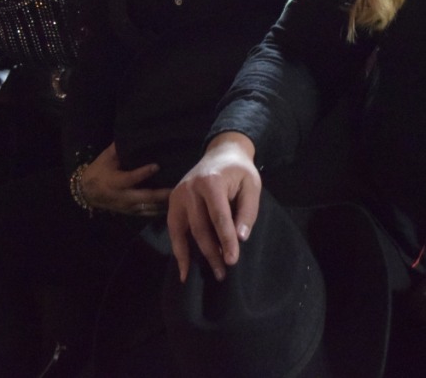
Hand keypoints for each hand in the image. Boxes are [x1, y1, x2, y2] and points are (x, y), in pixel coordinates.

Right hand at [80, 143, 170, 215]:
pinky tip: (170, 205)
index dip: (144, 173)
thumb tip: (132, 134)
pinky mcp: (130, 212)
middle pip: (145, 197)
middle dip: (161, 194)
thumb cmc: (98, 171)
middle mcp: (122, 196)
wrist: (87, 192)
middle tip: (176, 187)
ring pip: (148, 207)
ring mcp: (127, 206)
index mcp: (115, 182)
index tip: (157, 165)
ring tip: (178, 196)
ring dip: (163, 203)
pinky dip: (159, 210)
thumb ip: (118, 148)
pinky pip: (147, 213)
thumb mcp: (105, 158)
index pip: (131, 178)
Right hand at [165, 132, 260, 283]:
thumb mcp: (252, 186)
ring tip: (210, 272)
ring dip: (194, 255)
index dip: (226, 240)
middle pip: (199, 227)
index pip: (219, 216)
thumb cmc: (239, 171)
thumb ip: (247, 212)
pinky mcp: (173, 202)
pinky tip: (184, 269)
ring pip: (183, 231)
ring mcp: (178, 195)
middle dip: (212, 252)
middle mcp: (190, 189)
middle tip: (223, 272)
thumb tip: (240, 238)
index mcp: (211, 182)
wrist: (221, 153)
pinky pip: (174, 229)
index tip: (232, 260)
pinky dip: (178, 250)